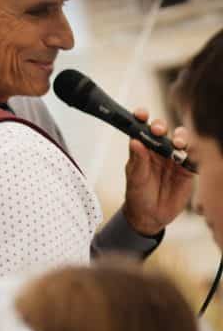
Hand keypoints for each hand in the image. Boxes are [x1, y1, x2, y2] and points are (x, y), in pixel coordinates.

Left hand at [122, 108, 195, 235]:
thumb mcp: (135, 178)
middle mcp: (158, 150)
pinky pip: (194, 158)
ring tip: (178, 144)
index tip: (141, 114)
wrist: (150, 216)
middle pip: (164, 130)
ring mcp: (174, 158)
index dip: (142, 117)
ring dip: (181, 138)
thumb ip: (137, 160)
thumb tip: (134, 141)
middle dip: (162, 126)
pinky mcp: (188, 169)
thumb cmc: (138, 194)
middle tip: (159, 131)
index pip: (142, 128)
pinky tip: (192, 154)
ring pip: (182, 140)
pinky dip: (195, 153)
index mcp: (143, 148)